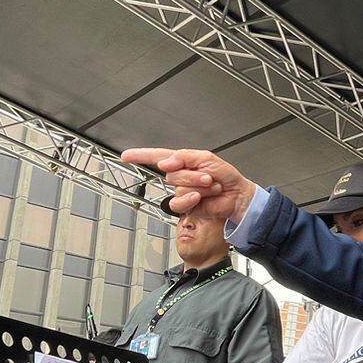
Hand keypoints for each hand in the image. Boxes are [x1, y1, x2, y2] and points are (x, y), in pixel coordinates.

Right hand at [121, 148, 257, 225]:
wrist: (236, 195)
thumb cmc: (225, 176)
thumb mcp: (206, 158)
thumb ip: (184, 157)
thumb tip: (164, 163)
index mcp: (183, 162)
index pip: (157, 156)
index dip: (141, 156)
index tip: (125, 156)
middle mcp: (180, 176)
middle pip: (172, 174)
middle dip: (192, 175)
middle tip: (208, 177)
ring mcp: (182, 192)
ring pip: (177, 188)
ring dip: (197, 186)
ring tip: (210, 186)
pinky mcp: (186, 206)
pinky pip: (178, 203)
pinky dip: (190, 199)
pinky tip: (200, 197)